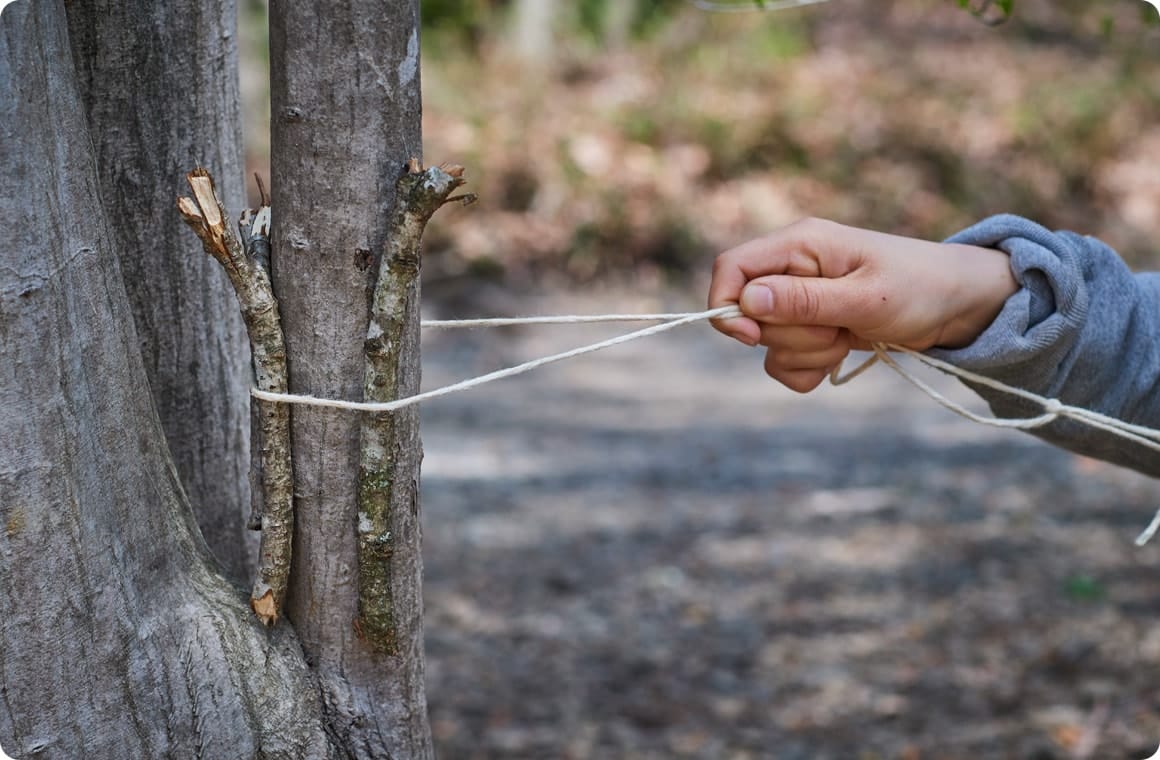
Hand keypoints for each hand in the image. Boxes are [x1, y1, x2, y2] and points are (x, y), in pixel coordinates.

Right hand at [708, 217, 1016, 391]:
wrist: (958, 305)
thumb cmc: (920, 288)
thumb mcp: (865, 297)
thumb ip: (805, 301)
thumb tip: (747, 300)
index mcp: (799, 244)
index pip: (731, 268)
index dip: (727, 305)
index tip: (751, 337)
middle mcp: (791, 269)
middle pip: (748, 315)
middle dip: (790, 336)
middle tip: (836, 329)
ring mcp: (799, 301)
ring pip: (767, 345)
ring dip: (805, 354)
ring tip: (847, 337)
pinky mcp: (809, 328)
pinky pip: (784, 362)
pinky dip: (807, 369)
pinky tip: (840, 356)